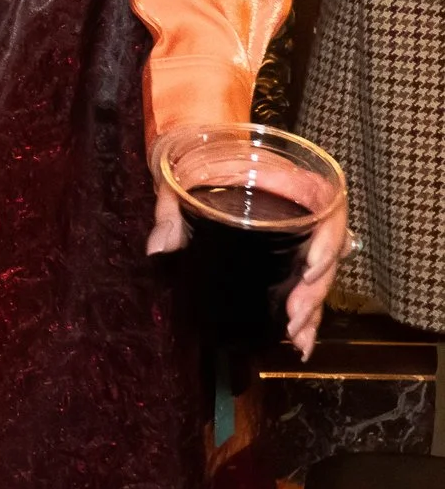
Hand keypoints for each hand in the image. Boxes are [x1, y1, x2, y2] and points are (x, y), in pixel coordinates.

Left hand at [147, 175, 351, 358]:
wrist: (192, 150)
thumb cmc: (193, 157)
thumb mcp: (178, 175)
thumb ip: (170, 209)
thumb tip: (159, 249)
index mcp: (286, 179)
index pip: (327, 205)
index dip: (329, 240)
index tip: (311, 269)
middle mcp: (301, 205)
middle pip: (329, 249)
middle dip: (316, 288)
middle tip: (294, 316)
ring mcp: (296, 230)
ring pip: (320, 270)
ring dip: (313, 306)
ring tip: (297, 337)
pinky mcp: (286, 250)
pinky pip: (305, 279)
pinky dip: (305, 309)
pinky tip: (298, 338)